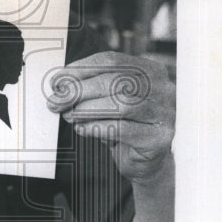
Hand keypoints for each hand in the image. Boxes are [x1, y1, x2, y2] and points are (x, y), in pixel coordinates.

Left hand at [46, 52, 174, 182]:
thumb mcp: (108, 101)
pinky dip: (96, 128)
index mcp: (149, 70)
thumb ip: (90, 88)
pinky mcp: (159, 138)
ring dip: (87, 109)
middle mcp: (162, 88)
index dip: (81, 69)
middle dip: (80, 90)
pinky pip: (123, 129)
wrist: (146, 161)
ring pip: (121, 104)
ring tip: (68, 115)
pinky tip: (81, 129)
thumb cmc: (125, 125)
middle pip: (116, 81)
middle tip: (56, 101)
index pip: (112, 61)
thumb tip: (60, 85)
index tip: (57, 81)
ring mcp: (164, 113)